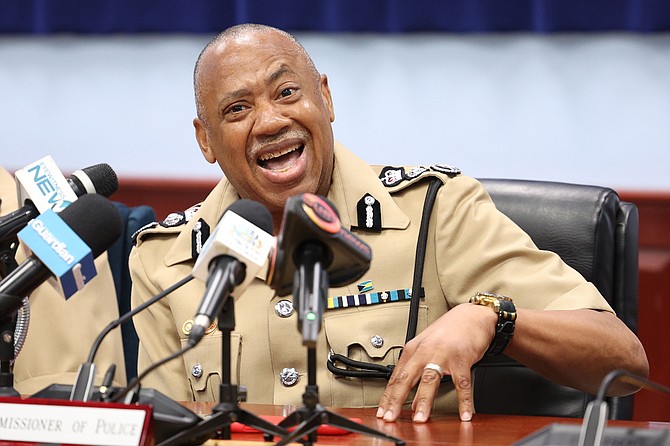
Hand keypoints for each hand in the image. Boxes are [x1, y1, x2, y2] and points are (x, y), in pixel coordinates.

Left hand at [376, 303, 496, 422]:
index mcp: (413, 349)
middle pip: (407, 378)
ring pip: (430, 380)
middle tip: (390, 417)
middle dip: (396, 400)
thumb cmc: (449, 331)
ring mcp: (443, 355)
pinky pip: (462, 384)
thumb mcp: (426, 346)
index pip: (396, 376)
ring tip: (419, 419)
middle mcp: (425, 351)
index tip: (382, 412)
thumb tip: (408, 395)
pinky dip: (464, 401)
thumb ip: (416, 368)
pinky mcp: (462, 359)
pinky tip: (464, 414)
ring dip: (424, 401)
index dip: (388, 396)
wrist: (472, 315)